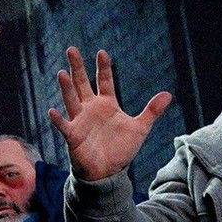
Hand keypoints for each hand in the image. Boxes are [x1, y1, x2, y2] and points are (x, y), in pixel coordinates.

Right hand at [49, 47, 171, 180]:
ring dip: (67, 88)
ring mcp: (80, 121)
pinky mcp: (73, 136)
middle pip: (83, 84)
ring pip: (72, 101)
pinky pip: (64, 126)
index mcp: (107, 104)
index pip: (104, 81)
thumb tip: (168, 94)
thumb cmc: (122, 148)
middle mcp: (91, 109)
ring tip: (63, 73)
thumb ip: (152, 111)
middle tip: (72, 50)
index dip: (103, 68)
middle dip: (78, 68)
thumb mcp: (140, 128)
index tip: (102, 52)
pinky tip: (53, 111)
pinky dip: (58, 119)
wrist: (110, 171)